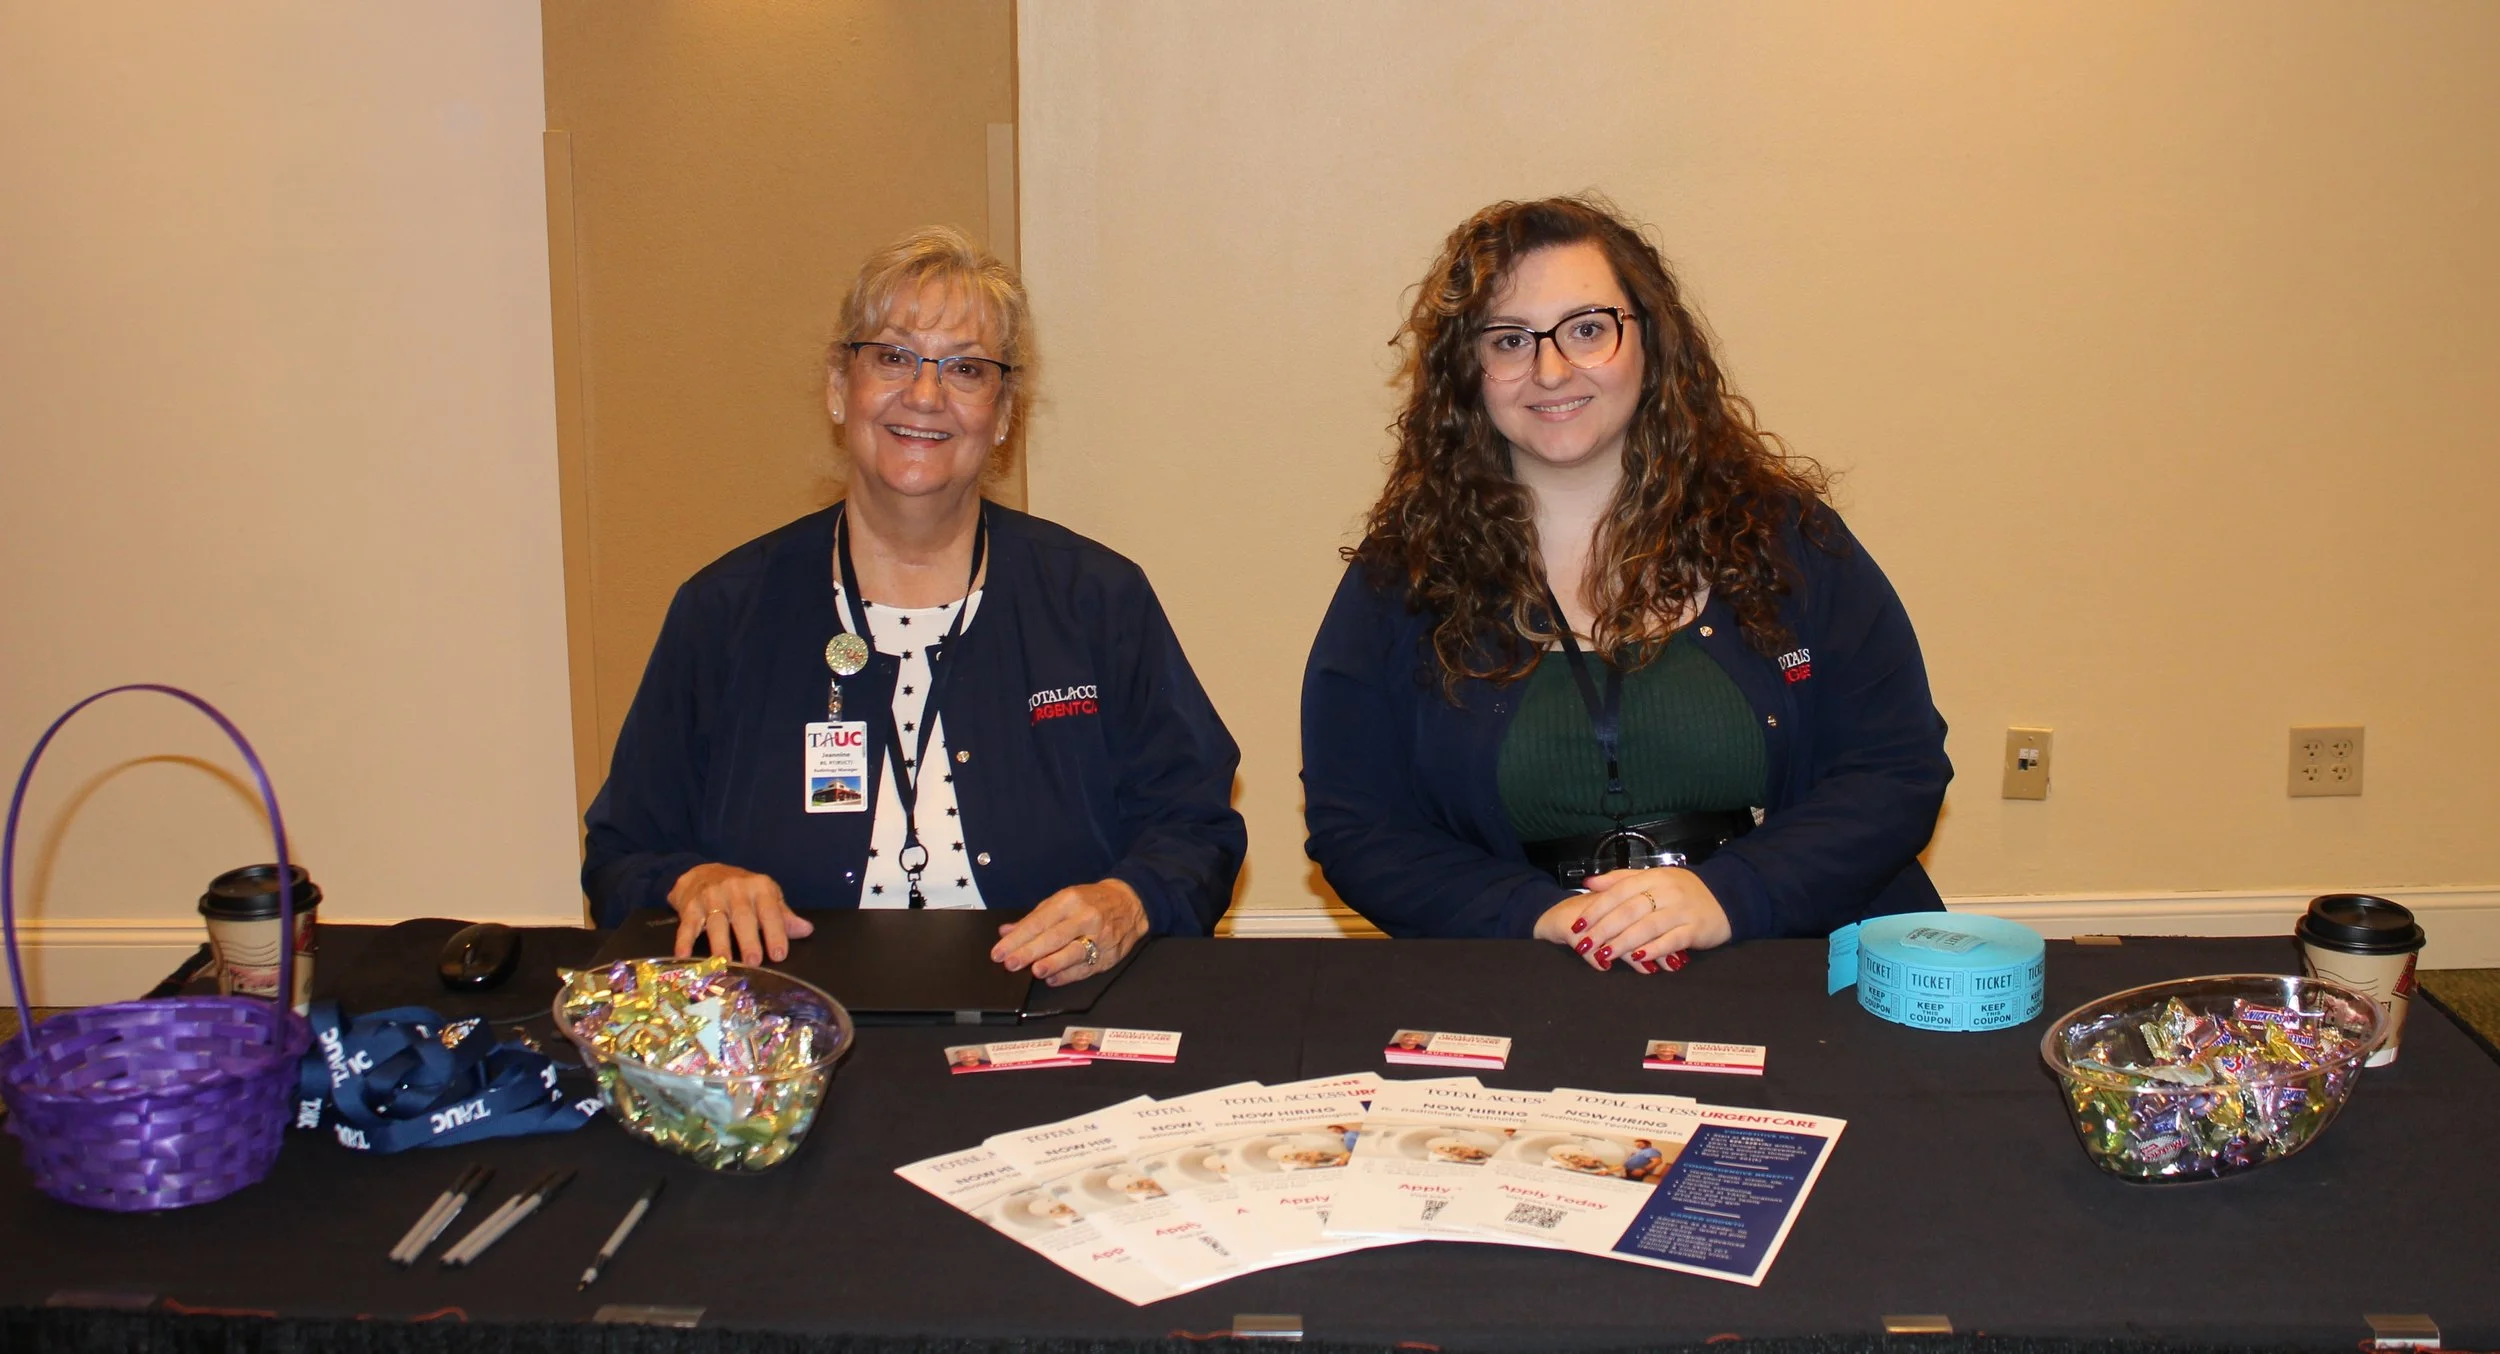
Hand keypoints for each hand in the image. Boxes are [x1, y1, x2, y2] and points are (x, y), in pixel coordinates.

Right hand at [666, 863, 815, 964]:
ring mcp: (711, 897)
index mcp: (759, 888)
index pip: (770, 911)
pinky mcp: (691, 906)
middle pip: (743, 917)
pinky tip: (684, 955)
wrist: (702, 872)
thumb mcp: (765, 896)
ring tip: (724, 963)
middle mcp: (735, 890)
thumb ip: (783, 916)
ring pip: (717, 922)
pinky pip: (688, 925)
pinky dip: (685, 940)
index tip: (779, 955)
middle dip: (749, 940)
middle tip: (754, 962)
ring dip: (720, 944)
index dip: (776, 933)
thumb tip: (806, 930)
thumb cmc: (741, 890)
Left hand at [991, 879, 1148, 987]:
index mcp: (1070, 901)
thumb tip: (1006, 932)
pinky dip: (1068, 975)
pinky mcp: (1109, 955)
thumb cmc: (1091, 901)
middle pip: (1054, 937)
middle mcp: (1086, 918)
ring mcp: (1100, 937)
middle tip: (1010, 963)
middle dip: (1030, 951)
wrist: (1130, 903)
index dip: (1018, 938)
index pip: (1039, 921)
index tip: (1000, 951)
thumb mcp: (1062, 900)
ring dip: (1053, 963)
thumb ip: (1034, 917)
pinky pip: (1087, 968)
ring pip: (1074, 953)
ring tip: (1035, 971)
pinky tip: (1053, 979)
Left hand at [1532, 867, 1730, 972]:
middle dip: (1603, 930)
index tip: (1579, 924)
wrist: (1727, 897)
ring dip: (1623, 943)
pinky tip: (1638, 958)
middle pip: (1629, 911)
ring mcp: (1682, 910)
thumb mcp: (1654, 878)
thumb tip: (1589, 881)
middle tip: (1585, 944)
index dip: (1596, 909)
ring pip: (1647, 927)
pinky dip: (1654, 949)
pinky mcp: (1695, 929)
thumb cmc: (1683, 891)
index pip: (1618, 892)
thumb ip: (1621, 879)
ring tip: (1603, 955)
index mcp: (1653, 877)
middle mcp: (1667, 891)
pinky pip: (1671, 940)